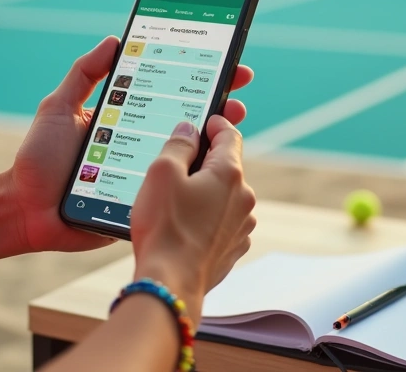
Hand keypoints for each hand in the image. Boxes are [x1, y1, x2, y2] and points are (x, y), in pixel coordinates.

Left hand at [4, 36, 253, 253]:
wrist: (23, 210)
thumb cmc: (39, 159)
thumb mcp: (59, 107)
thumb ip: (85, 73)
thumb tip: (116, 39)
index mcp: (126, 119)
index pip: (169, 94)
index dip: (198, 79)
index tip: (225, 64)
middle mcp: (141, 145)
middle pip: (188, 124)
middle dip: (218, 107)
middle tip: (237, 95)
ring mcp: (146, 175)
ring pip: (188, 159)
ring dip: (215, 142)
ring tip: (230, 124)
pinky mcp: (143, 204)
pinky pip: (173, 193)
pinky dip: (196, 182)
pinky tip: (213, 168)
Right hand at [130, 116, 255, 317]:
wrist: (170, 283)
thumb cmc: (164, 228)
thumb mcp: (161, 174)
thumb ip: (178, 145)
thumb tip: (189, 130)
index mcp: (229, 174)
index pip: (229, 135)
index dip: (215, 124)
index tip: (205, 121)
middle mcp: (243, 198)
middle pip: (226, 167)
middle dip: (205, 163)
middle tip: (177, 167)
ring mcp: (242, 226)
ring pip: (224, 197)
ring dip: (206, 194)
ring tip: (175, 204)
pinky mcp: (234, 248)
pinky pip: (222, 223)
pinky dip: (207, 219)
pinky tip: (184, 228)